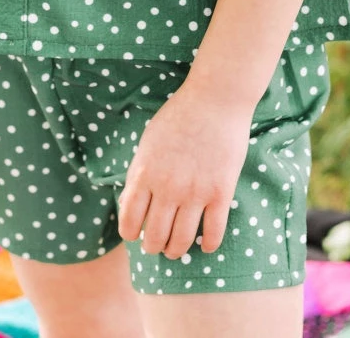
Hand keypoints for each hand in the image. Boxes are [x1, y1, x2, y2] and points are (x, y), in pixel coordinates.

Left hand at [117, 83, 253, 258]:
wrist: (214, 99)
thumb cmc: (178, 117)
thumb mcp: (147, 143)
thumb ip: (137, 174)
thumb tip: (128, 204)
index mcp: (144, 174)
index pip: (129, 223)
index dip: (132, 234)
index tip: (137, 234)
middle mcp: (167, 188)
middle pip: (155, 238)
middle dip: (154, 246)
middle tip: (158, 244)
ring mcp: (195, 192)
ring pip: (181, 242)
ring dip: (176, 250)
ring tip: (177, 248)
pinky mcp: (221, 193)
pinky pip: (213, 234)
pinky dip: (207, 245)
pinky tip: (204, 244)